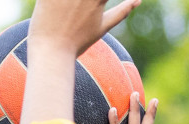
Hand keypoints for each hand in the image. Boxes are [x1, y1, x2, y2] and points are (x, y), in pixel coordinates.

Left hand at [26, 0, 140, 57]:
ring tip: (69, 9)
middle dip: (85, 1)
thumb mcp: (102, 27)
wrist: (51, 53)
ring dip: (71, 1)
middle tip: (81, 8)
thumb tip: (138, 0)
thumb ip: (122, 11)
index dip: (101, 0)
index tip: (99, 4)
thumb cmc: (77, 43)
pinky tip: (59, 6)